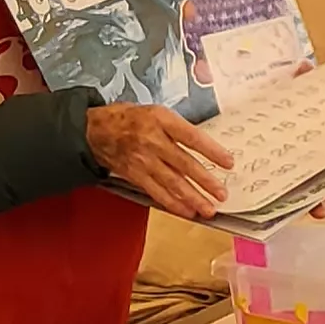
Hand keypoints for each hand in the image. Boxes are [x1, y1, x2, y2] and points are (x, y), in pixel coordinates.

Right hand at [88, 104, 233, 220]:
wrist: (96, 130)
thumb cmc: (129, 118)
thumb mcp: (156, 112)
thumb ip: (177, 129)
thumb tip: (204, 148)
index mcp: (161, 120)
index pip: (192, 137)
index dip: (212, 151)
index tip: (228, 162)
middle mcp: (152, 141)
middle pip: (184, 164)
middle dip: (205, 181)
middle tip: (222, 193)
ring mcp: (143, 160)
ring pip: (172, 183)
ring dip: (192, 198)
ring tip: (208, 208)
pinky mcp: (135, 175)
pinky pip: (156, 192)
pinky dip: (173, 203)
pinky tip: (187, 211)